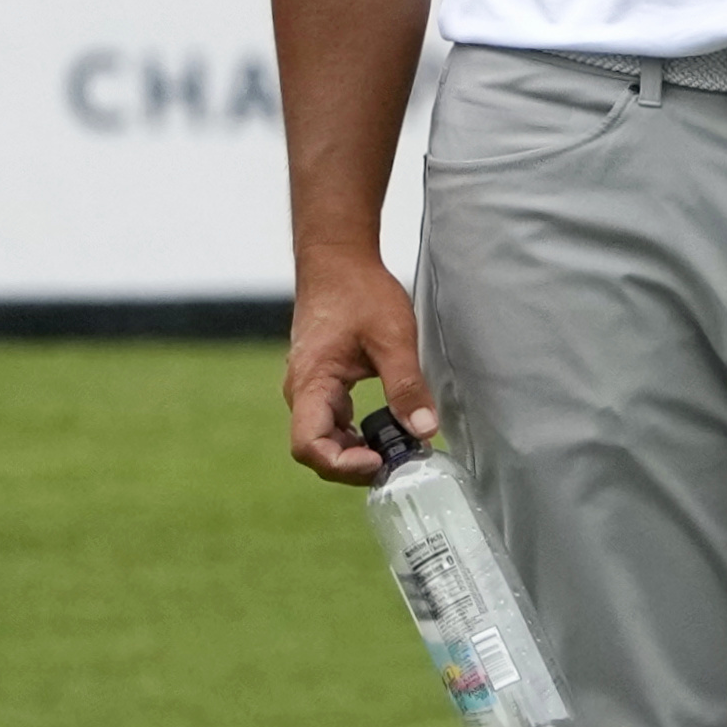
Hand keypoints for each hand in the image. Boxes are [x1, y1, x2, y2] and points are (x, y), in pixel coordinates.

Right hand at [286, 251, 427, 483]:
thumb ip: (407, 386)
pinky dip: (355, 435)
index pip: (309, 446)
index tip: (380, 460)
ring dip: (355, 451)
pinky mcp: (321, 384)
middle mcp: (301, 392)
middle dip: (354, 464)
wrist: (337, 262)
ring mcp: (309, 389)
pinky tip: (385, 432)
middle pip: (316, 450)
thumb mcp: (393, 338)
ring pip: (324, 438)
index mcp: (311, 383)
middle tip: (398, 462)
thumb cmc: (359, 292)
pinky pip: (331, 422)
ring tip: (396, 449)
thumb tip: (425, 431)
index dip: (343, 464)